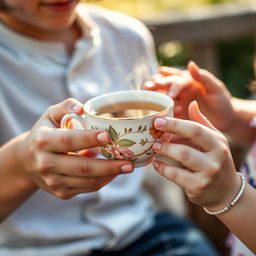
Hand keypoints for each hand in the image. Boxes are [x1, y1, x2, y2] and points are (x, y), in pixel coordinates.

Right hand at [18, 98, 133, 198]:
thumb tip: (82, 108)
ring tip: (127, 166)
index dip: (89, 139)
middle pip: (82, 167)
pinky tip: (113, 172)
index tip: (109, 136)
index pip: (69, 141)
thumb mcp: (50, 115)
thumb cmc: (45, 133)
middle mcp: (46, 164)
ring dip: (110, 175)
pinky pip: (87, 188)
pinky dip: (103, 181)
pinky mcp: (61, 192)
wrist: (27, 161)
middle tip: (129, 163)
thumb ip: (66, 107)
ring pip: (87, 181)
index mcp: (43, 141)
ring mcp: (53, 181)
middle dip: (109, 166)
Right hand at [144, 61, 235, 131]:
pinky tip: (157, 113)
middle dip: (156, 85)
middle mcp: (181, 90)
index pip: (178, 80)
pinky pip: (165, 111)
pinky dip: (160, 111)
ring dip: (154, 95)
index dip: (172, 85)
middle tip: (147, 87)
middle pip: (165, 85)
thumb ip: (203, 77)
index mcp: (189, 82)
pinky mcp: (175, 113)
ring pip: (162, 96)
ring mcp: (177, 101)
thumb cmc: (222, 101)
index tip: (171, 94)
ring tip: (145, 95)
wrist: (226, 120)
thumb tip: (190, 64)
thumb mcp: (216, 88)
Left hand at [152, 101, 240, 209]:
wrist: (226, 191)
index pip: (195, 130)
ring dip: (165, 152)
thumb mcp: (214, 141)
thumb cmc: (216, 161)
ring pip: (182, 158)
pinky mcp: (199, 187)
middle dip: (167, 140)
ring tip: (154, 148)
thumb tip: (192, 103)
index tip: (157, 121)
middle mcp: (216, 158)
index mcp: (218, 142)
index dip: (175, 125)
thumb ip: (202, 123)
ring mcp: (208, 174)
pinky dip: (163, 169)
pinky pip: (176, 176)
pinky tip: (156, 164)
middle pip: (187, 145)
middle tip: (153, 138)